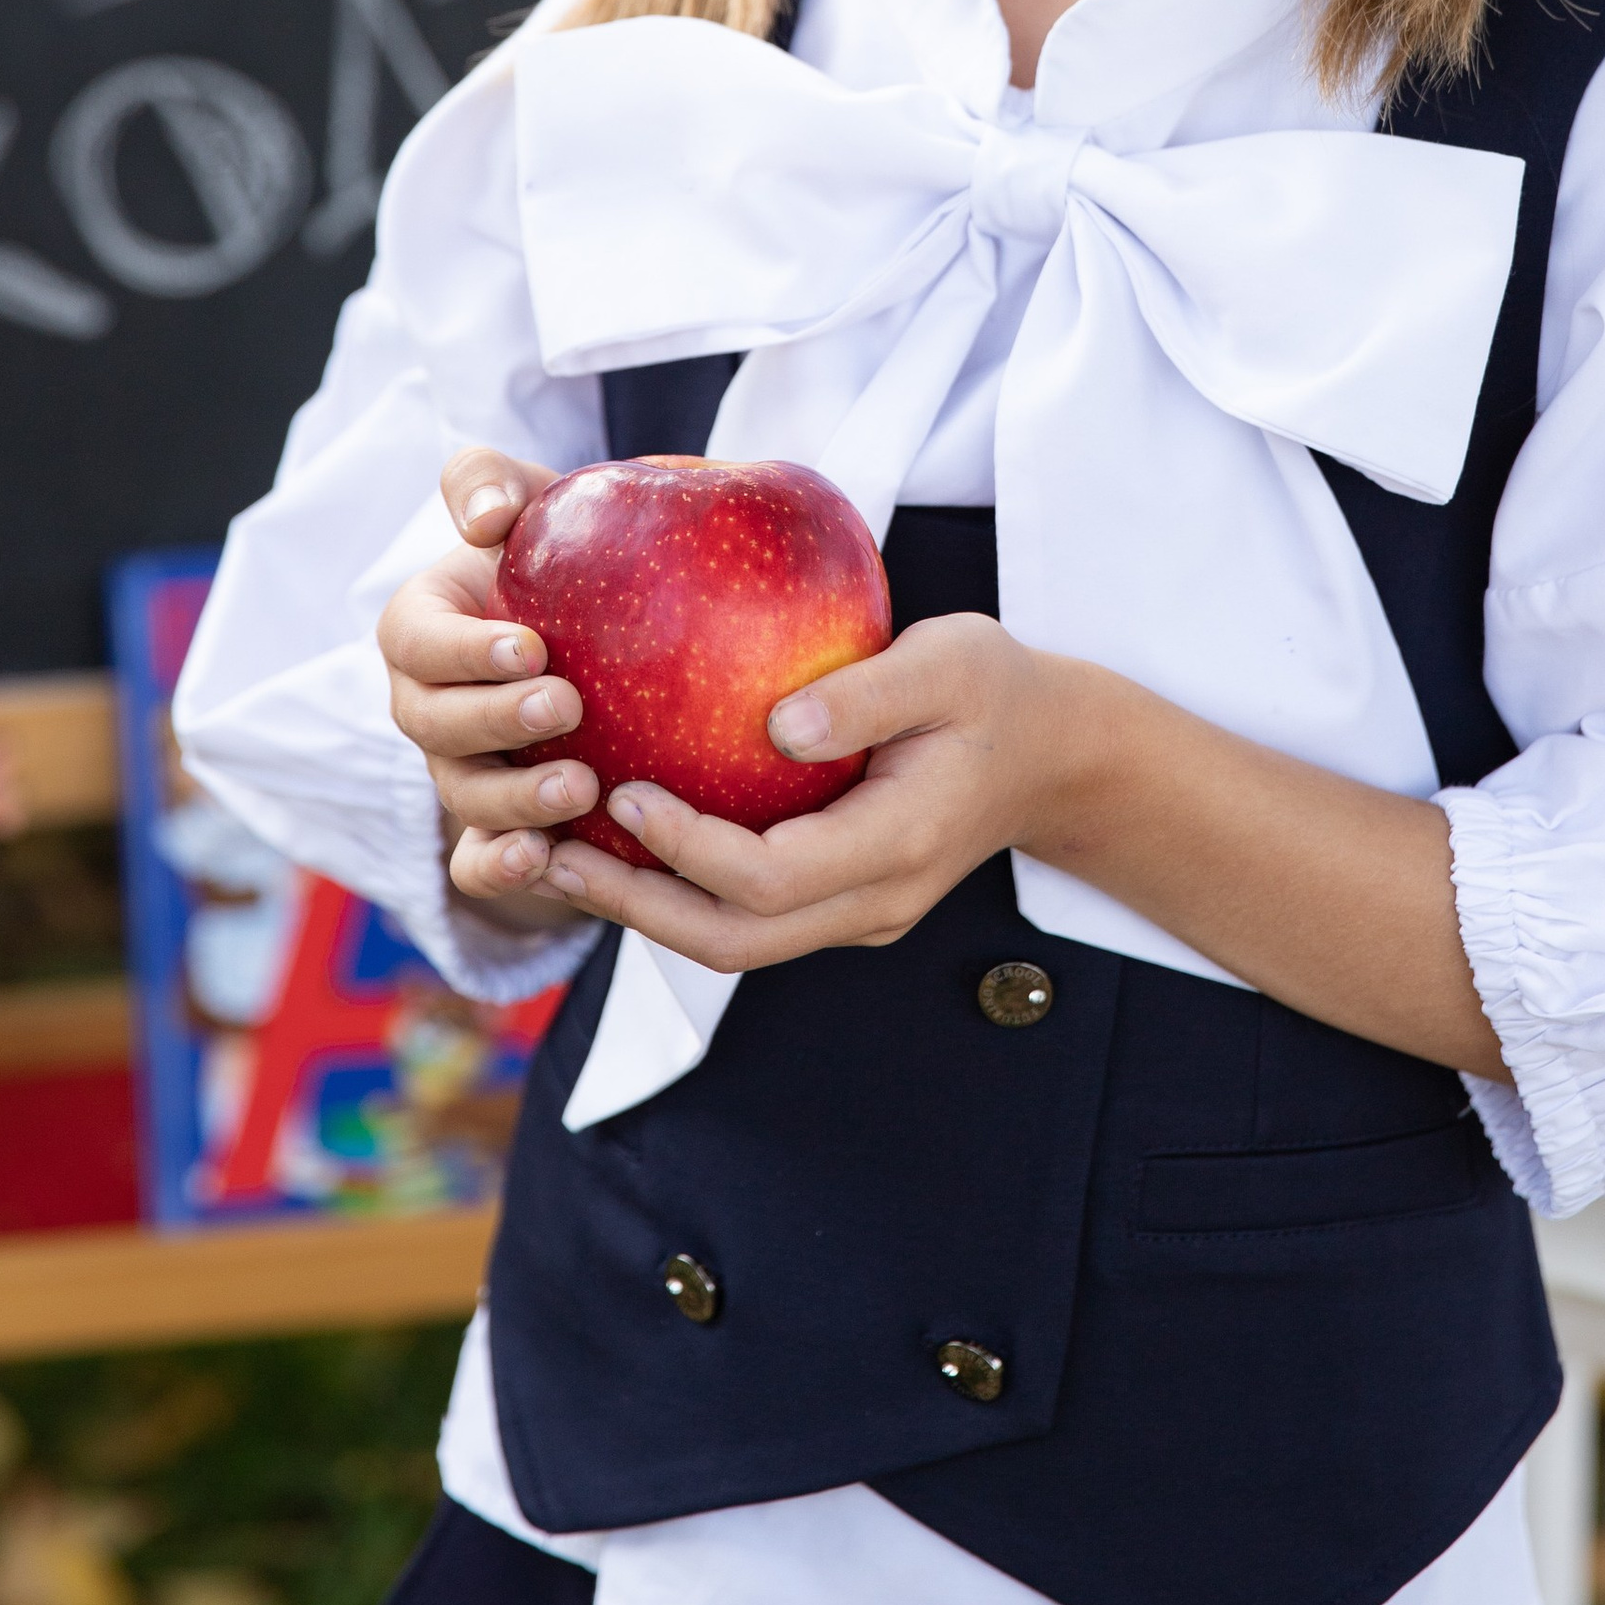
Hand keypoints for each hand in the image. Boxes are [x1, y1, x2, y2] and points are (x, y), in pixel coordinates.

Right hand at [377, 442, 603, 918]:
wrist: (606, 632)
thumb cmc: (560, 556)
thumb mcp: (531, 502)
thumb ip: (489, 482)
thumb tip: (487, 517)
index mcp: (423, 629)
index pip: (416, 641)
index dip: (464, 650)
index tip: (532, 645)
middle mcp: (428, 706)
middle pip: (435, 724)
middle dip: (494, 720)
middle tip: (566, 705)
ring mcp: (457, 772)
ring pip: (463, 797)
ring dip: (514, 800)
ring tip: (581, 785)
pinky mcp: (495, 830)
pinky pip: (477, 864)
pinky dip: (499, 870)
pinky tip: (547, 863)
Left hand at [477, 611, 1112, 969]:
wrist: (1057, 757)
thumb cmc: (1000, 690)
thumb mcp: (952, 661)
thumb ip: (872, 691)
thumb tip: (779, 722)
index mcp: (898, 844)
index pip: (771, 877)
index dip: (687, 849)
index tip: (621, 789)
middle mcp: (872, 901)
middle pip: (733, 939)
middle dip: (635, 904)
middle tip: (548, 848)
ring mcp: (858, 913)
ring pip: (734, 942)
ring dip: (645, 908)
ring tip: (558, 855)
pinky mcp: (841, 902)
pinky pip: (748, 917)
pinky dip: (680, 892)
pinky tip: (623, 842)